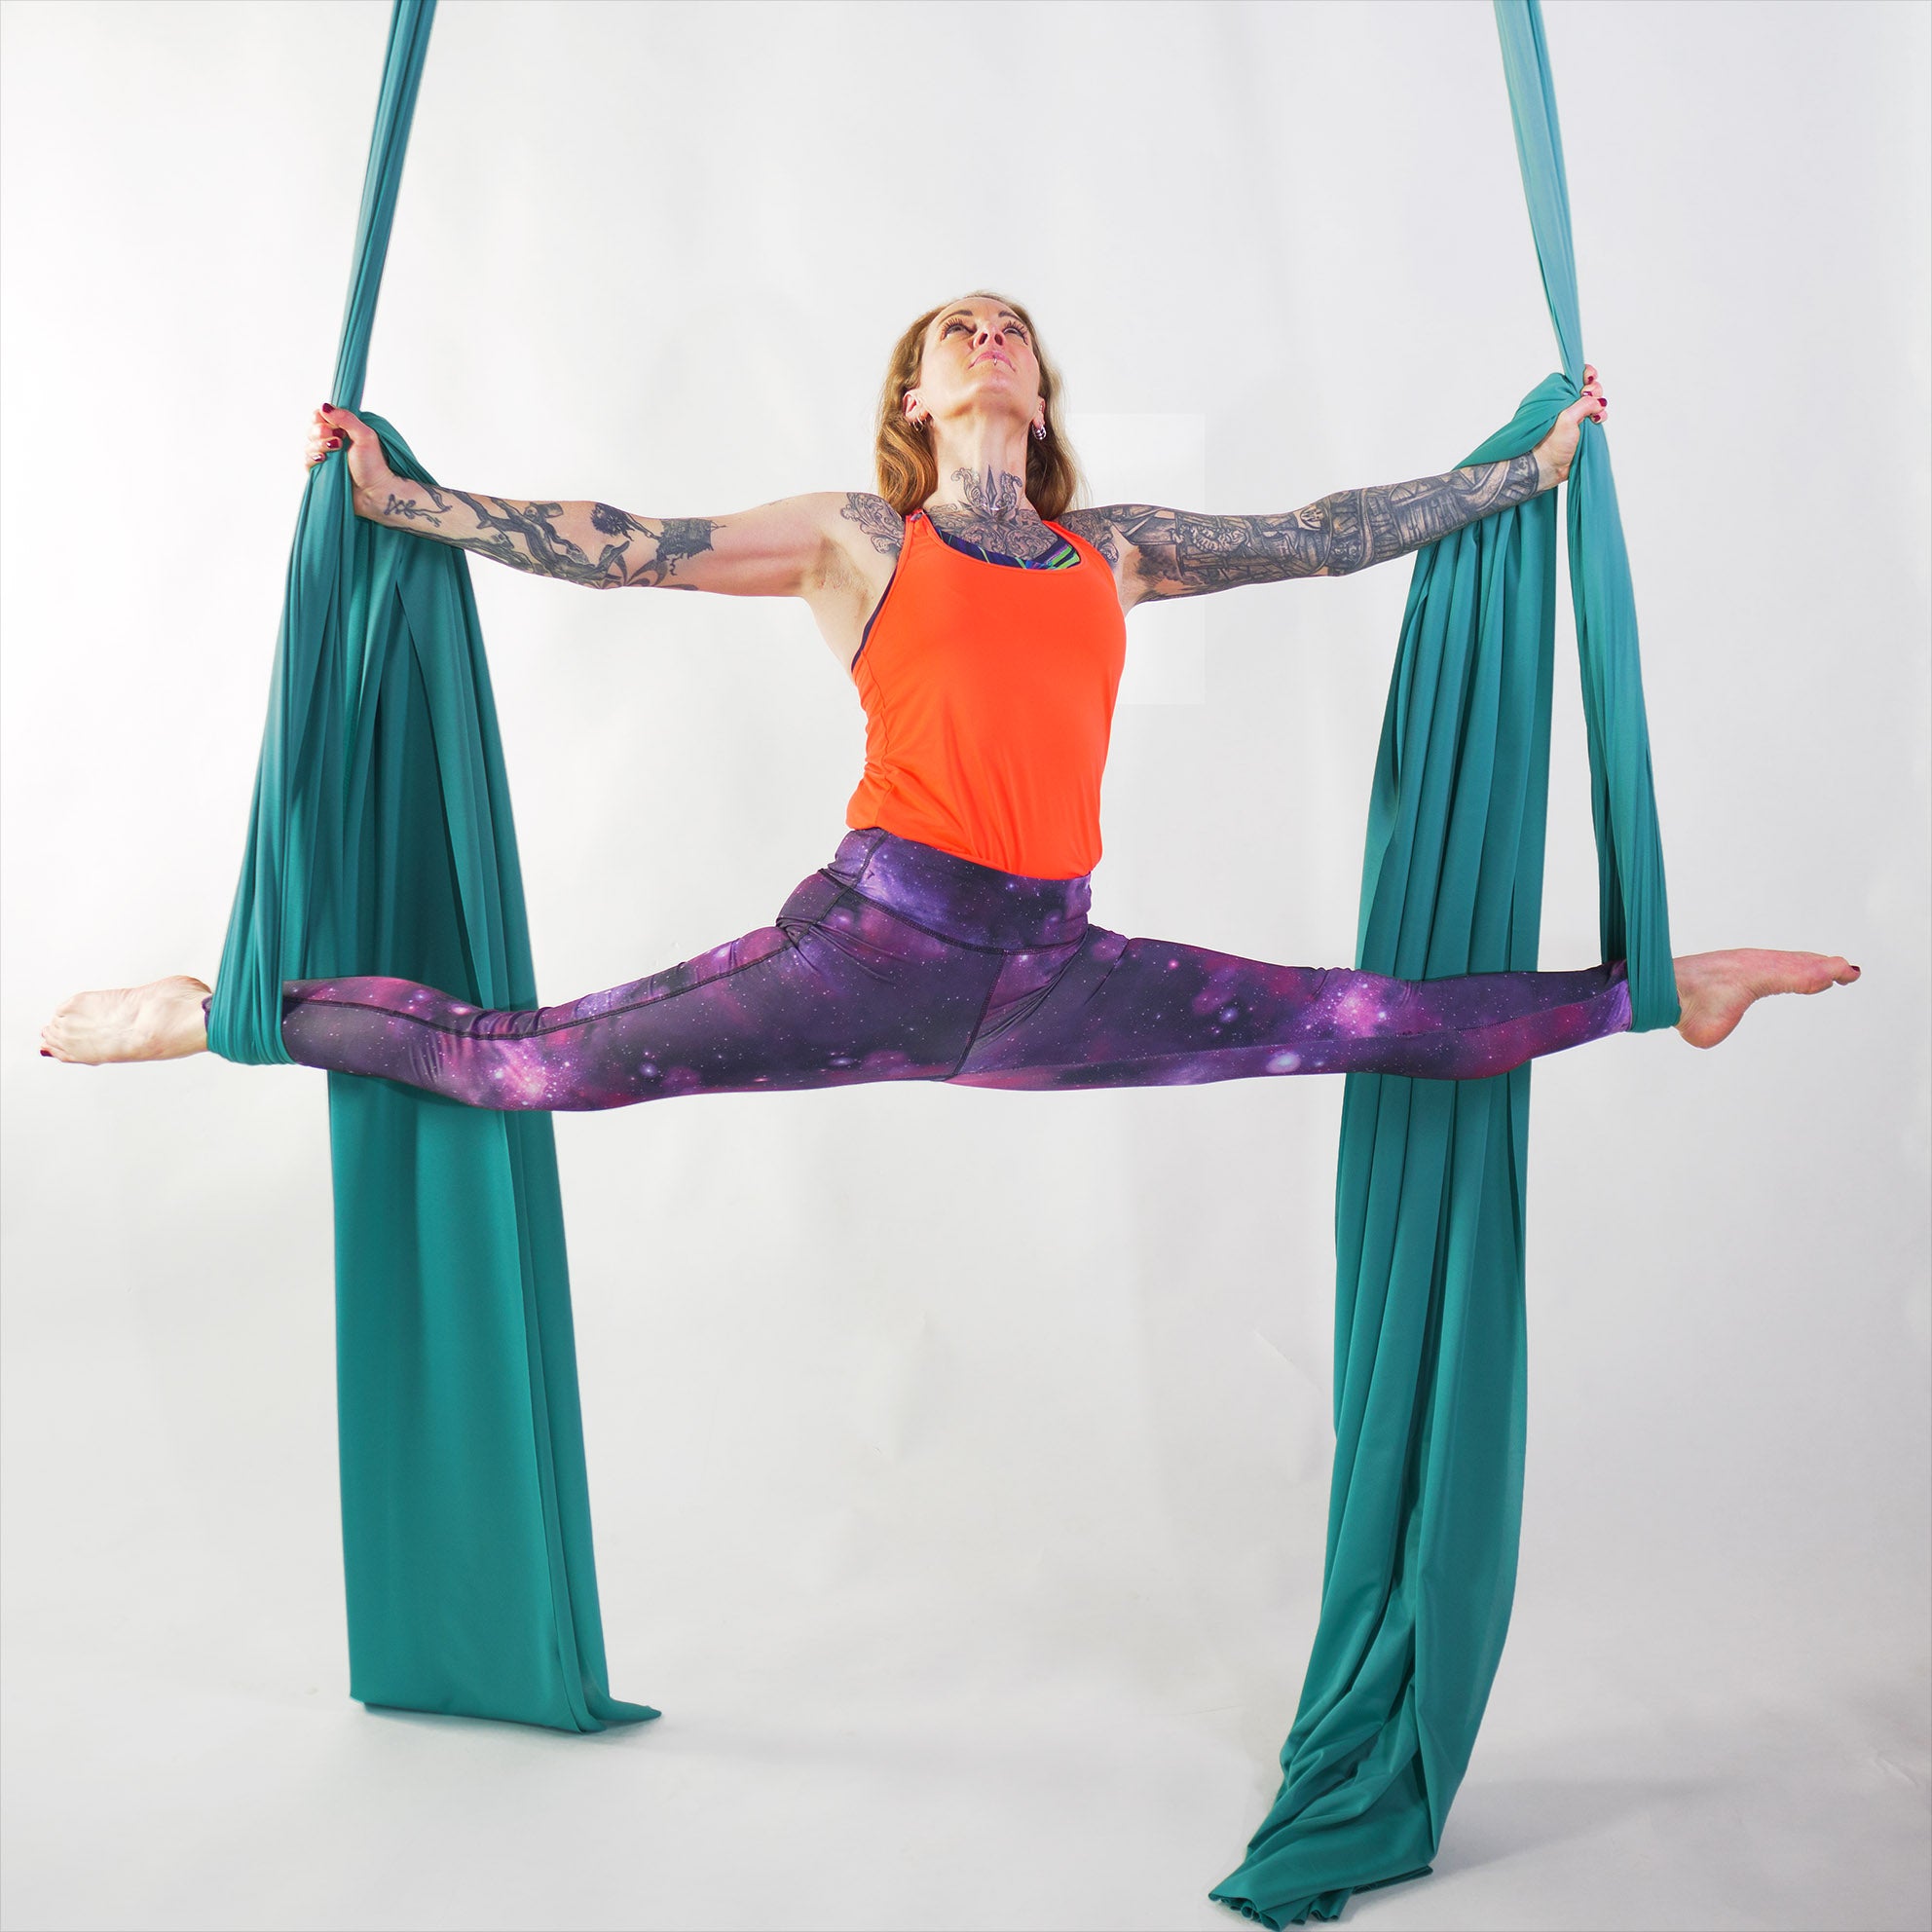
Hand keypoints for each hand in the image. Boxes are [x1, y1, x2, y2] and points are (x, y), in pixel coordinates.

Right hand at [304, 403, 393, 502]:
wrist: (376, 493)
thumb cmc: (375, 465)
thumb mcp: (365, 436)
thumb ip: (346, 418)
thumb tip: (324, 407)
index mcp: (344, 430)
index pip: (321, 416)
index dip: (321, 417)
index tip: (331, 424)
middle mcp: (333, 442)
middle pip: (312, 429)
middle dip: (320, 432)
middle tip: (337, 438)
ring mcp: (326, 457)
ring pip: (308, 444)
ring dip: (319, 445)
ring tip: (336, 450)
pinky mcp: (321, 472)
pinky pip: (307, 461)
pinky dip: (313, 458)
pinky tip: (323, 460)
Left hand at [1532, 364, 1607, 486]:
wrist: (1546, 466)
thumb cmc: (1550, 443)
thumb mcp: (1567, 419)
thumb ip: (1583, 404)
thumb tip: (1596, 401)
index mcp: (1557, 396)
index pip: (1573, 377)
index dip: (1585, 374)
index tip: (1590, 378)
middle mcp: (1565, 404)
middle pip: (1587, 387)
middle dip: (1594, 390)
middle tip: (1593, 398)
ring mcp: (1574, 416)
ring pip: (1594, 402)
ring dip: (1599, 404)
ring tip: (1595, 414)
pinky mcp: (1581, 428)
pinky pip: (1595, 415)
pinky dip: (1600, 416)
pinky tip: (1598, 420)